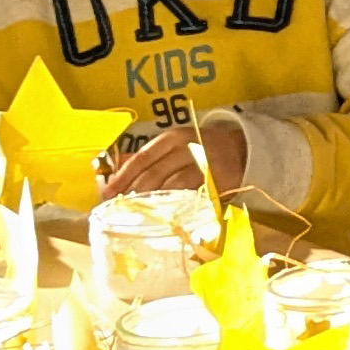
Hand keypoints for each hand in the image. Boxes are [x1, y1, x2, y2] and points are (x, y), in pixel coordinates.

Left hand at [101, 118, 244, 198]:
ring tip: (136, 211)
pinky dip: (175, 202)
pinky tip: (163, 212)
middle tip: (118, 207)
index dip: (123, 176)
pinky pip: (192, 193)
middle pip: (154, 171)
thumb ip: (148, 156)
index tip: (107, 192)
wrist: (242, 149)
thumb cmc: (200, 149)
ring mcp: (202, 163)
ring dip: (152, 199)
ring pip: (172, 183)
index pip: (142, 157)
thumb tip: (116, 164)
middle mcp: (186, 147)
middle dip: (133, 191)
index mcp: (172, 138)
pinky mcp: (215, 180)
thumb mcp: (174, 145)